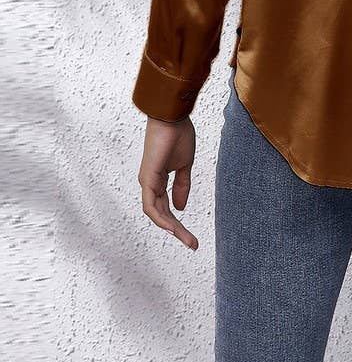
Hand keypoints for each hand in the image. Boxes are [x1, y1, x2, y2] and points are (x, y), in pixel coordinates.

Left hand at [137, 116, 198, 249]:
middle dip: (177, 231)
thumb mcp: (184, 165)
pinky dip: (161, 218)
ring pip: (156, 213)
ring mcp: (147, 182)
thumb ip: (182, 186)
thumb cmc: (178, 135)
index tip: (192, 235)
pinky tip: (173, 227)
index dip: (177, 222)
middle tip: (193, 244)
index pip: (166, 207)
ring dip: (172, 228)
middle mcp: (150, 183)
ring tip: (188, 240)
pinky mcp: (147, 179)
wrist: (173, 117)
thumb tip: (180, 208)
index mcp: (158, 180)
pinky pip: (151, 205)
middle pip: (161, 214)